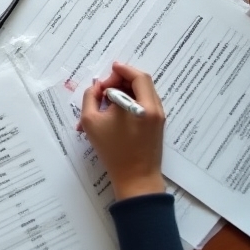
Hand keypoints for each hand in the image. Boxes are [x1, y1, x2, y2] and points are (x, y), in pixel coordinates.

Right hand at [78, 61, 166, 200]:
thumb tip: (97, 87)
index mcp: (142, 105)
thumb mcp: (90, 121)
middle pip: (141, 82)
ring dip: (125, 90)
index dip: (121, 70)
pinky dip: (131, 100)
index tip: (106, 75)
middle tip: (103, 89)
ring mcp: (158, 117)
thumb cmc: (113, 150)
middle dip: (121, 80)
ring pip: (143, 92)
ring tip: (106, 101)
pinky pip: (145, 103)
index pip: (136, 76)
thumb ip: (90, 97)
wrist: (136, 178)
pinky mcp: (157, 125)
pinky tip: (115, 111)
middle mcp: (154, 108)